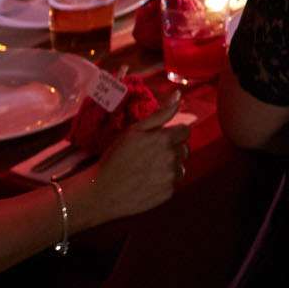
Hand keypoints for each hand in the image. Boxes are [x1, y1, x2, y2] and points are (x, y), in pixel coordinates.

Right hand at [84, 95, 188, 223]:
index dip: (173, 133)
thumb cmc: (116, 157)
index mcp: (165, 139)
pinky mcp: (168, 193)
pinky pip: (173, 183)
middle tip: (151, 154)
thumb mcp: (134, 130)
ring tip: (148, 168)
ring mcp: (171, 177)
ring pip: (180, 167)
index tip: (159, 139)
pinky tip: (147, 181)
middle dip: (172, 149)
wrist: (103, 191)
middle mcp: (172, 158)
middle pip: (184, 149)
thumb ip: (160, 113)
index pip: (185, 131)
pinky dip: (164, 181)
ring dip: (170, 166)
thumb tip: (178, 94)